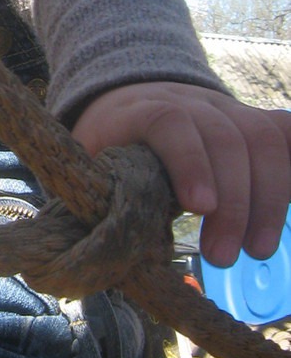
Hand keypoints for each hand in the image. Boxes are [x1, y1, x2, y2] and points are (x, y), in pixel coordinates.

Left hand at [72, 81, 290, 267]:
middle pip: (224, 137)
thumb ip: (95, 193)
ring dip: (268, 198)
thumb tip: (102, 244)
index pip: (169, 121)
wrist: (128, 103)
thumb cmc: (107, 147)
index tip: (199, 207)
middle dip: (232, 201)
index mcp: (139, 110)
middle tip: (222, 256)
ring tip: (256, 249)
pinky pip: (284, 131)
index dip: (188, 161)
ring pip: (261, 138)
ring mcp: (224, 108)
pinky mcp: (250, 119)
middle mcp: (188, 101)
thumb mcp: (86, 164)